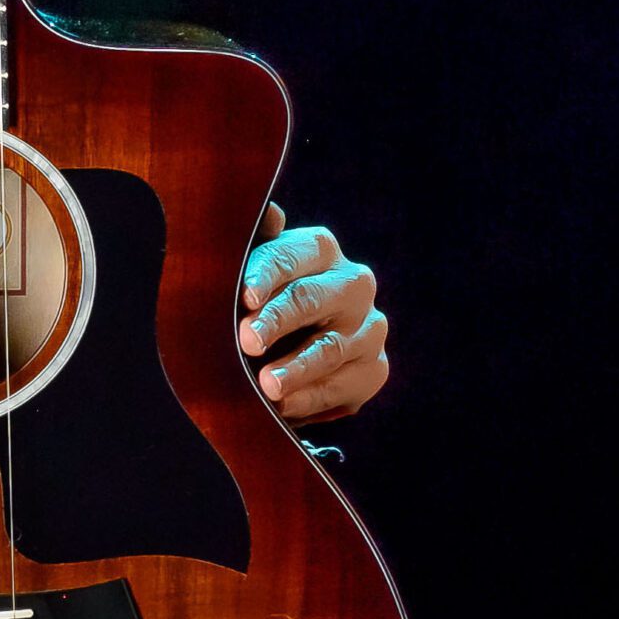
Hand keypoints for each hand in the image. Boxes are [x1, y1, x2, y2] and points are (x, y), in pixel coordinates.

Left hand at [235, 204, 388, 423]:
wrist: (289, 350)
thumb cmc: (262, 300)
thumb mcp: (252, 272)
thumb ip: (256, 245)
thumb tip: (269, 212)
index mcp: (319, 249)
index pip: (290, 256)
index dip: (265, 275)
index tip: (244, 296)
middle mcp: (353, 283)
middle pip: (312, 299)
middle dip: (277, 321)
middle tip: (247, 341)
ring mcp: (370, 328)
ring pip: (330, 348)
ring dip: (296, 368)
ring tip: (267, 385)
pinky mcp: (374, 369)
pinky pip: (344, 386)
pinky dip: (310, 398)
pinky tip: (283, 406)